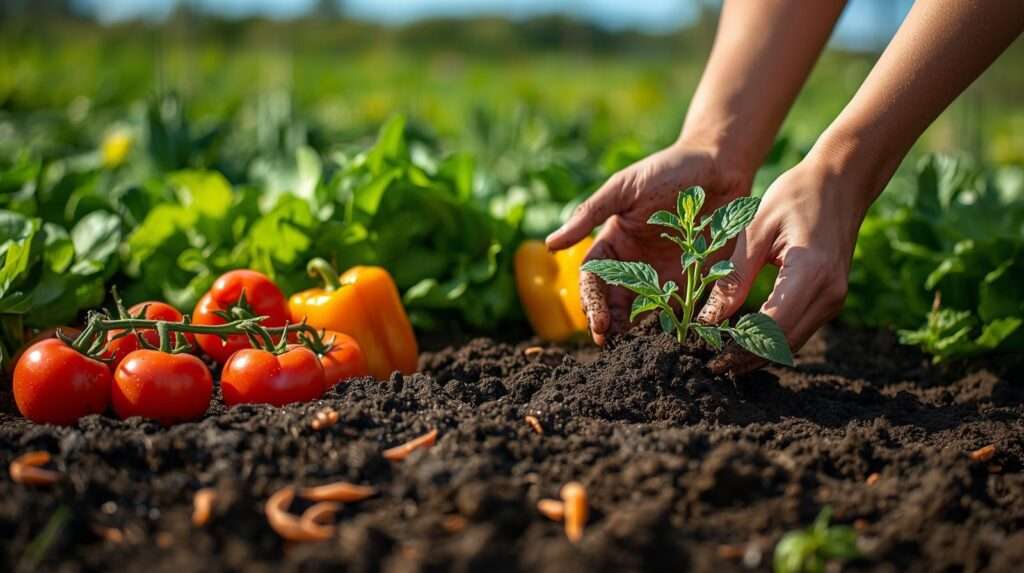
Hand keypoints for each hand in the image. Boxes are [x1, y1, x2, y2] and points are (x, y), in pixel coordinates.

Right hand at [545, 140, 751, 344]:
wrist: (718, 166)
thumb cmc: (666, 170)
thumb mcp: (623, 189)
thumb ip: (589, 215)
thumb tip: (550, 244)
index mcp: (612, 246)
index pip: (593, 281)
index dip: (592, 302)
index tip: (598, 322)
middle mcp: (633, 265)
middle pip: (614, 303)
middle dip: (609, 325)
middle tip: (612, 344)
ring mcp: (662, 276)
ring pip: (642, 313)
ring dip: (636, 332)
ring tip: (637, 348)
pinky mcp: (692, 281)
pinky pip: (680, 310)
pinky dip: (673, 327)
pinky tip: (671, 338)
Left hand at [696, 154, 871, 373]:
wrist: (841, 181)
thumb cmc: (795, 195)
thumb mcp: (754, 230)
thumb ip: (733, 276)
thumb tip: (708, 320)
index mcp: (811, 272)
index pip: (773, 327)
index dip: (741, 350)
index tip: (711, 360)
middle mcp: (830, 292)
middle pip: (784, 344)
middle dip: (747, 360)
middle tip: (711, 367)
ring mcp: (835, 299)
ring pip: (793, 343)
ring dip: (759, 355)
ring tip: (722, 359)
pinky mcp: (832, 299)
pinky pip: (799, 330)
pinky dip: (772, 341)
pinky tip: (744, 341)